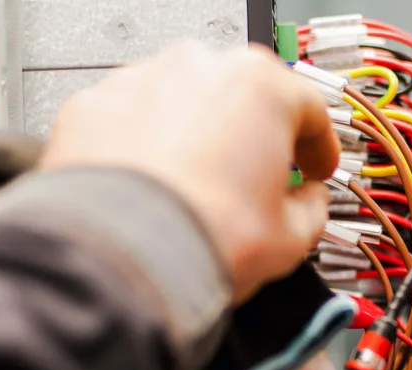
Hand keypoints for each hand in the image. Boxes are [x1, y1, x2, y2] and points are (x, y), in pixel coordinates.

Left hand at [39, 41, 338, 302]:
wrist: (119, 258)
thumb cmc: (202, 237)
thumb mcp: (290, 238)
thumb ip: (312, 209)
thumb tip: (308, 204)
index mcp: (262, 88)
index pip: (309, 110)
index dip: (319, 146)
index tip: (316, 168)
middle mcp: (200, 69)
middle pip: (243, 98)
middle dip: (253, 138)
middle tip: (257, 180)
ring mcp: (141, 82)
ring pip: (184, 104)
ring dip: (196, 138)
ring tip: (197, 190)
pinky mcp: (92, 106)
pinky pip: (132, 121)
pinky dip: (144, 147)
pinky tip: (153, 188)